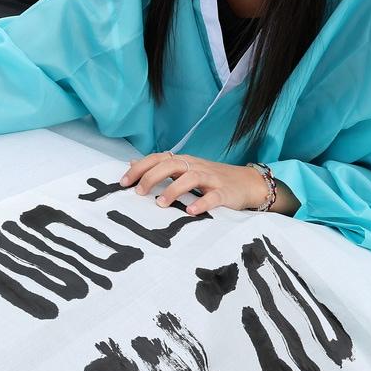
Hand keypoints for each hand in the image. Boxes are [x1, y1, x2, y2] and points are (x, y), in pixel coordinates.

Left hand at [120, 152, 274, 215]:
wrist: (248, 183)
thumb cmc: (211, 179)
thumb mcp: (184, 170)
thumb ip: (159, 167)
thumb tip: (132, 163)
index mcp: (184, 161)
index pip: (158, 159)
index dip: (140, 168)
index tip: (123, 182)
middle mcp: (195, 166)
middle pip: (171, 164)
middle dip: (152, 177)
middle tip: (139, 192)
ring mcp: (211, 179)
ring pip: (191, 177)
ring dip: (174, 189)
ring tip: (161, 204)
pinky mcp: (225, 193)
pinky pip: (213, 197)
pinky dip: (202, 203)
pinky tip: (191, 212)